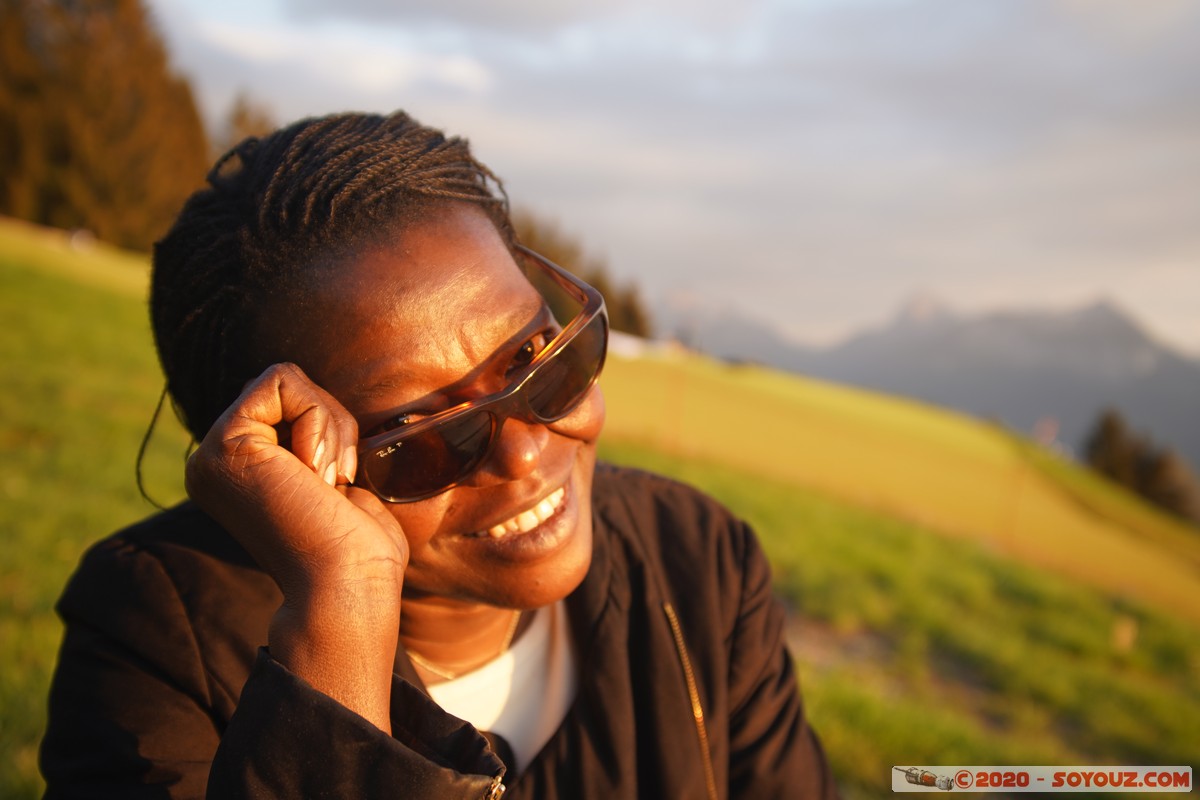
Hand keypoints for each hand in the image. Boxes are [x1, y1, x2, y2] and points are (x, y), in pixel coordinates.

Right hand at [185, 362, 405, 730]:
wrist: (348, 585)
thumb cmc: (359, 550)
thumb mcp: (337, 484)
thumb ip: (316, 447)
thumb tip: (321, 422)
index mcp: (239, 473)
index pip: (288, 404)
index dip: (330, 431)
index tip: (338, 485)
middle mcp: (215, 464)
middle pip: (287, 388)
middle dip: (331, 423)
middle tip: (332, 484)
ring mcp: (212, 455)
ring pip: (286, 381)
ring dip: (328, 426)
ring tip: (324, 484)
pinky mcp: (224, 446)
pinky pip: (281, 380)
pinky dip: (316, 419)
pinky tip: (313, 473)